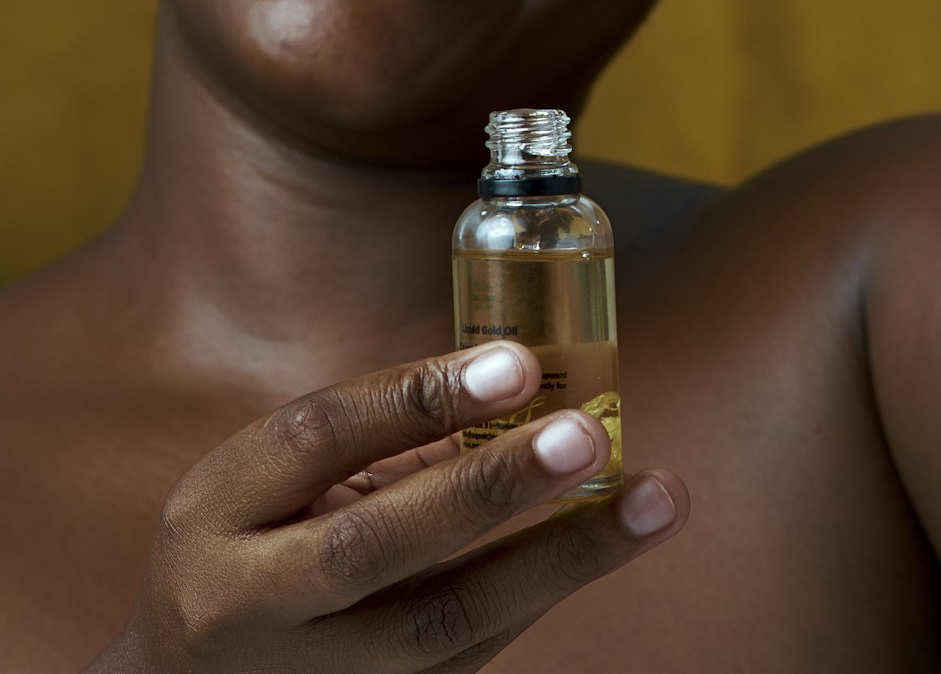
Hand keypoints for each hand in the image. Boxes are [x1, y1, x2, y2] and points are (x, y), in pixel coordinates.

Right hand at [82, 344, 684, 671]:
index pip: (319, 438)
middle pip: (375, 547)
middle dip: (489, 489)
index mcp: (220, 511)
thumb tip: (506, 377)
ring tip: (652, 498)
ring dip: (560, 558)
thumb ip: (368, 433)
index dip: (418, 396)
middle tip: (587, 436)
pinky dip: (543, 590)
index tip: (516, 362)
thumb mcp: (266, 474)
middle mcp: (251, 602)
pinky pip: (471, 655)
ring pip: (444, 625)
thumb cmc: (246, 541)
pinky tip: (606, 540)